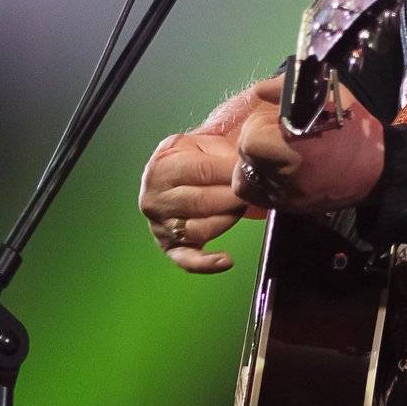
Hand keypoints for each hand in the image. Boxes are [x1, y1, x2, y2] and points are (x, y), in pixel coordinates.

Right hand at [139, 131, 252, 273]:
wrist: (178, 173)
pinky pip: (187, 260)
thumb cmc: (199, 157)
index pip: (202, 171)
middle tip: (252, 192)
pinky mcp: (170, 247)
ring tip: (241, 208)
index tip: (251, 172)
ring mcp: (159, 224)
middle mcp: (154, 197)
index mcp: (162, 166)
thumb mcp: (207, 142)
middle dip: (232, 198)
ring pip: (199, 229)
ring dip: (228, 220)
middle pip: (201, 202)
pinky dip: (207, 263)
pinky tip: (225, 260)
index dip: (231, 172)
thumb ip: (224, 148)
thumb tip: (247, 162)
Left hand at [232, 76, 385, 212]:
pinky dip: (256, 181)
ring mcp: (285, 196)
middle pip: (247, 156)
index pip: (251, 139)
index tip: (274, 122)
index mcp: (296, 148)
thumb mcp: (327, 94)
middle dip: (255, 142)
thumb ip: (286, 88)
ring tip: (271, 153)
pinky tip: (271, 170)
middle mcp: (286, 176)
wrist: (376, 169)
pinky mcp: (287, 208)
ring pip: (244, 178)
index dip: (258, 126)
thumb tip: (259, 90)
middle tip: (274, 135)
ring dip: (252, 162)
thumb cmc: (353, 127)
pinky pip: (253, 196)